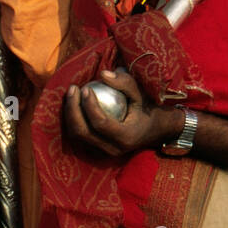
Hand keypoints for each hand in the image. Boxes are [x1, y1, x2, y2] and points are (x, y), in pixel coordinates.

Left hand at [64, 68, 183, 156]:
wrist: (156, 130)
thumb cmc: (149, 108)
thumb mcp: (141, 93)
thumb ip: (124, 82)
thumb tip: (102, 74)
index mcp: (126, 137)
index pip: (100, 124)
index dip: (89, 106)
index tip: (85, 88)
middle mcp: (113, 149)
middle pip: (83, 132)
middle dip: (73, 110)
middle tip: (73, 89)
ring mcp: (103, 153)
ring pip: (77, 137)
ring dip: (70, 115)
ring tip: (72, 94)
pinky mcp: (97, 152)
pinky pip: (79, 137)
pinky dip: (74, 121)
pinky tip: (74, 103)